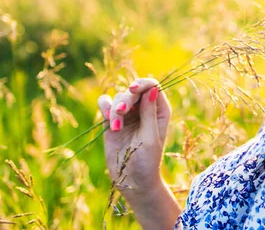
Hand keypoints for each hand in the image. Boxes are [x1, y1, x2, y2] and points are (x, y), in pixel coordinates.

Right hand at [97, 77, 171, 195]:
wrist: (132, 180)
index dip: (142, 84)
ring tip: (116, 127)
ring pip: (119, 97)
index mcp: (160, 110)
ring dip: (115, 109)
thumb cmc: (147, 161)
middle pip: (134, 90)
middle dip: (126, 99)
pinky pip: (106, 104)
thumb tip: (153, 88)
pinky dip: (105, 107)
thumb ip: (149, 112)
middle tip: (119, 113)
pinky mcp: (113, 120)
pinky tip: (107, 119)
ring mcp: (128, 114)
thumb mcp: (150, 136)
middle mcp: (145, 108)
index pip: (152, 86)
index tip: (132, 89)